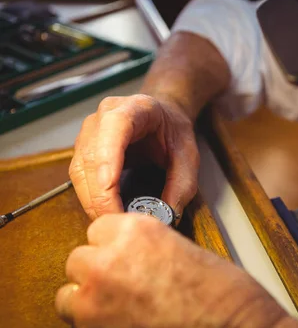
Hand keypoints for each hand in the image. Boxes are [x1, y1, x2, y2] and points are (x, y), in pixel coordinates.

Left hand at [55, 213, 287, 327]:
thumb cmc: (225, 298)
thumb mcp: (187, 251)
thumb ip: (149, 251)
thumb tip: (133, 259)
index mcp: (133, 233)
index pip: (98, 229)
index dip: (114, 245)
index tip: (124, 256)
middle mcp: (105, 265)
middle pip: (78, 262)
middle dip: (98, 273)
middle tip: (126, 286)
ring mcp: (94, 309)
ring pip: (70, 299)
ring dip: (91, 303)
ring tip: (124, 312)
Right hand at [69, 94, 199, 218]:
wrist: (163, 117)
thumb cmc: (173, 131)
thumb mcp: (188, 155)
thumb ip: (182, 184)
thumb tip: (169, 215)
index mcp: (135, 108)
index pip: (115, 126)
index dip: (109, 156)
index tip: (110, 186)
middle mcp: (105, 116)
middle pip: (92, 154)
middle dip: (101, 192)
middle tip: (116, 219)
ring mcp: (89, 131)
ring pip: (80, 168)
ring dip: (92, 199)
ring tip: (112, 220)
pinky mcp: (83, 149)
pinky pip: (78, 176)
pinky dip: (89, 197)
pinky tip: (104, 212)